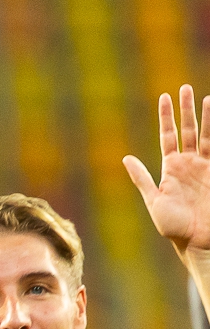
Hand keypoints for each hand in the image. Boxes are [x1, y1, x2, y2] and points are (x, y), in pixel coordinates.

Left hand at [126, 85, 209, 258]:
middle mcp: (189, 163)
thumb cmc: (174, 226)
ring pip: (207, 134)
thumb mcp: (154, 201)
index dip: (167, 117)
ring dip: (206, 116)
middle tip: (184, 88)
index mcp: (171, 168)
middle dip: (186, 109)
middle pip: (189, 129)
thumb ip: (142, 179)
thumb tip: (126, 158)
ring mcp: (206, 166)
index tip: (165, 97)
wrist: (198, 240)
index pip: (169, 135)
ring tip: (205, 97)